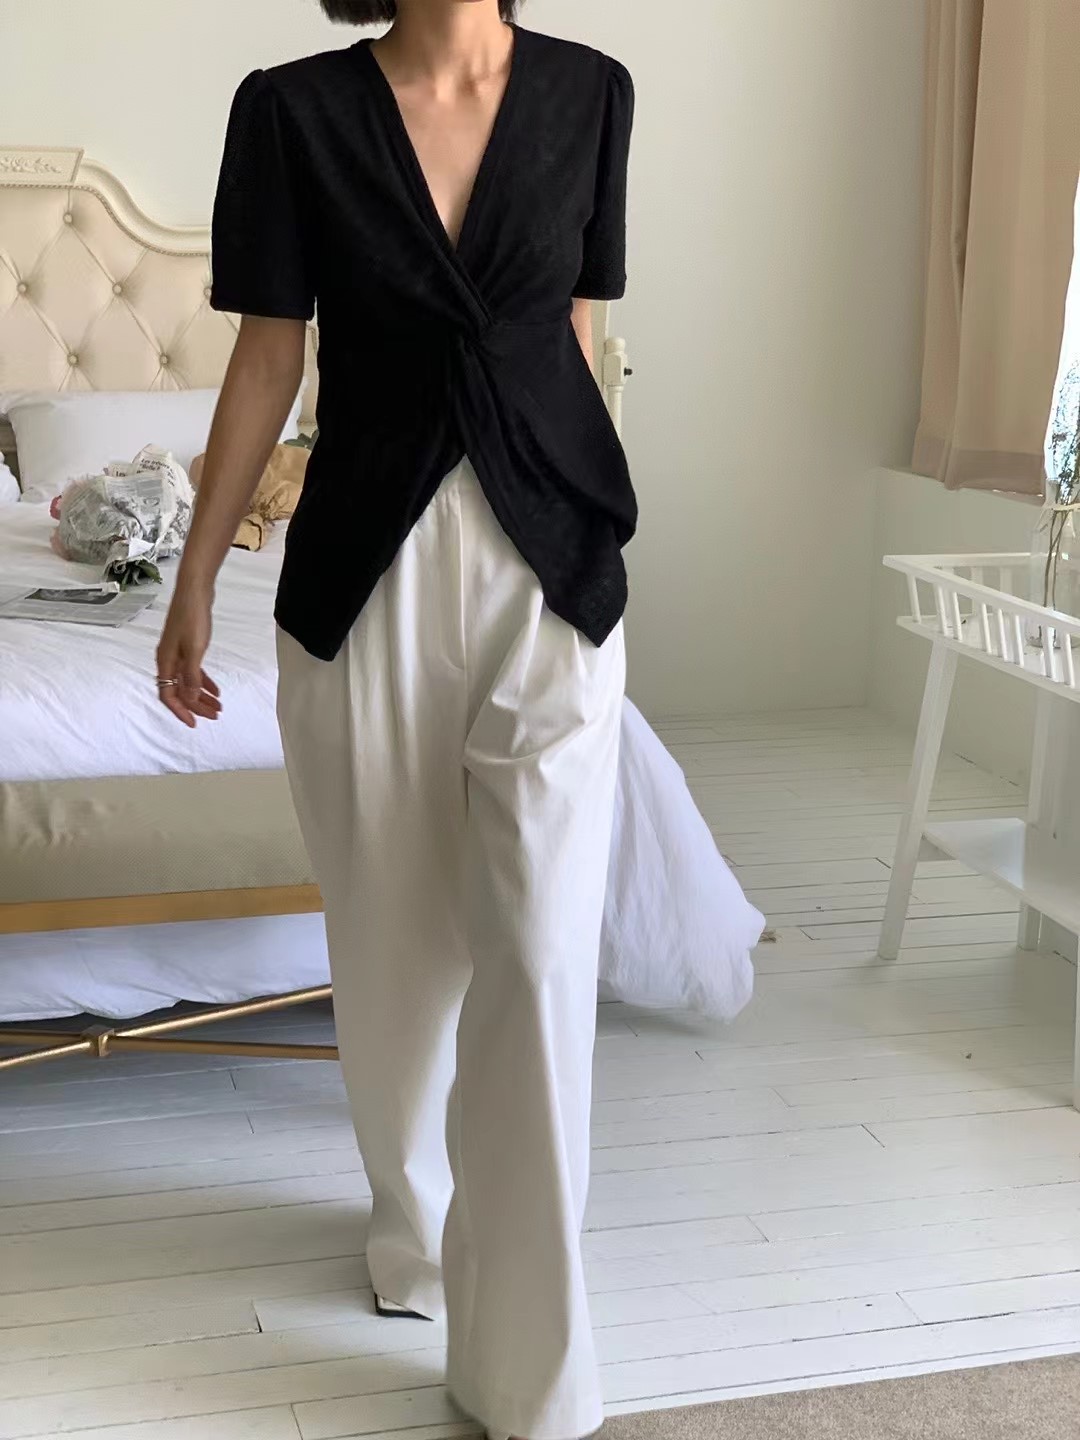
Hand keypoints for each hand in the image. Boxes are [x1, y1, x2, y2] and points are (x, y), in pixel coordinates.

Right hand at [156, 583, 221, 727]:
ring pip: (188, 682)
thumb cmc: (193, 618)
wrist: (195, 591)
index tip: (195, 723)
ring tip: (219, 707)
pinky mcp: (188, 646)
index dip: (181, 711)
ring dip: (202, 695)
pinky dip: (204, 681)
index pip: (168, 695)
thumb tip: (188, 698)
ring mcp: (178, 653)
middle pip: (179, 691)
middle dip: (196, 706)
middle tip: (215, 716)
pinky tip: (216, 690)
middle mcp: (168, 660)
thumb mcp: (195, 649)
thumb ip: (191, 675)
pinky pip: (194, 671)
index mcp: (165, 662)